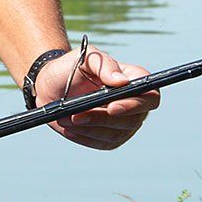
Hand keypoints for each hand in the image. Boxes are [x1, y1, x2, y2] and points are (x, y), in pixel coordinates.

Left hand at [33, 46, 159, 149]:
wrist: (50, 86)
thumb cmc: (71, 68)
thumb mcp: (85, 58)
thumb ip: (104, 66)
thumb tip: (121, 81)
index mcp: (135, 81)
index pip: (150, 97)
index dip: (135, 105)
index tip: (111, 107)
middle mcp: (134, 104)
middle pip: (133, 121)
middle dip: (103, 119)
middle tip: (77, 115)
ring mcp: (123, 123)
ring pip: (116, 135)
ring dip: (90, 128)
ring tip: (67, 118)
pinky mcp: (108, 138)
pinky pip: (101, 143)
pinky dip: (84, 137)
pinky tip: (69, 128)